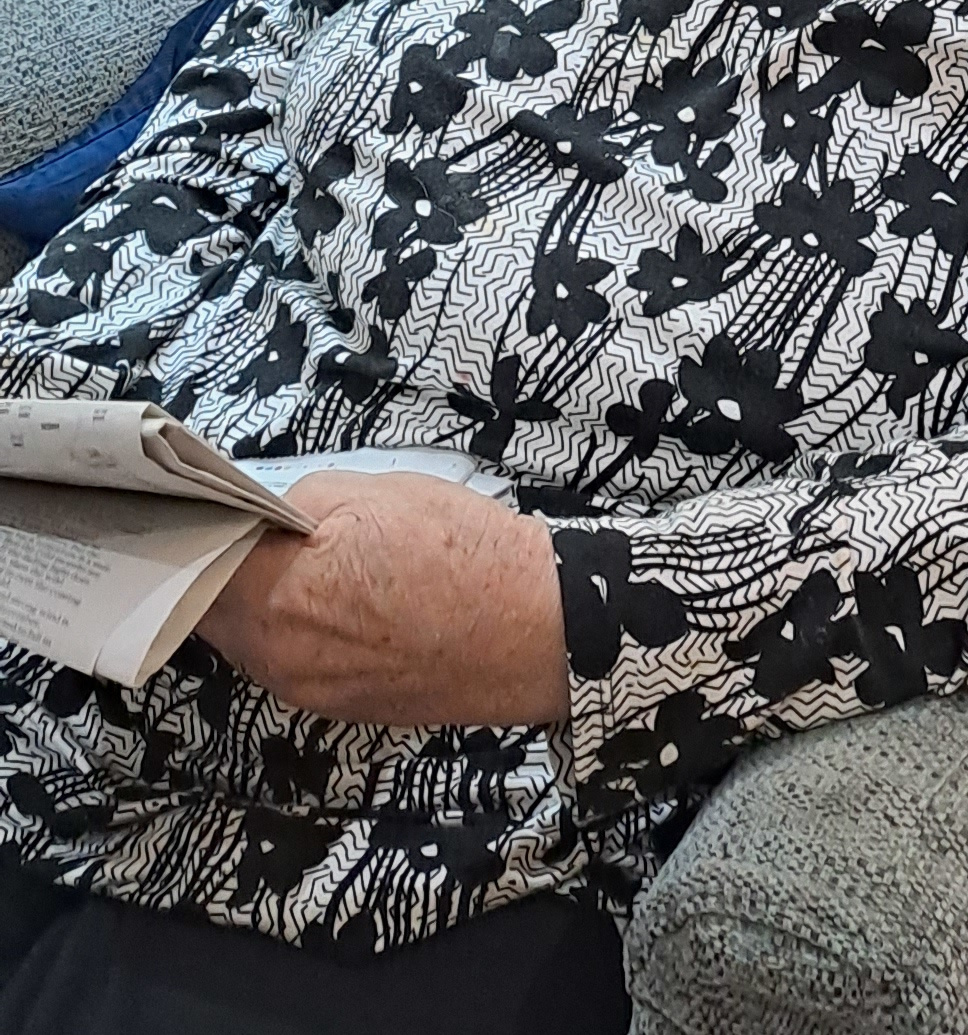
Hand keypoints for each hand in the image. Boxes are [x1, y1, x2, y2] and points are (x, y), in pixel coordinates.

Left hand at [195, 472, 569, 727]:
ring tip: (298, 561)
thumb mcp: (377, 492)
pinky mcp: (339, 707)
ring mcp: (308, 691)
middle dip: (225, 567)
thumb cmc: (464, 552)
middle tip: (254, 527)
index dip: (205, 528)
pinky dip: (294, 630)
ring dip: (258, 601)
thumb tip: (267, 518)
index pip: (199, 563)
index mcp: (279, 598)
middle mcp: (280, 658)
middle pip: (215, 609)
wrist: (535, 630)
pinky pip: (290, 663)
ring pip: (250, 639)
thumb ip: (301, 506)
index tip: (214, 504)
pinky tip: (335, 599)